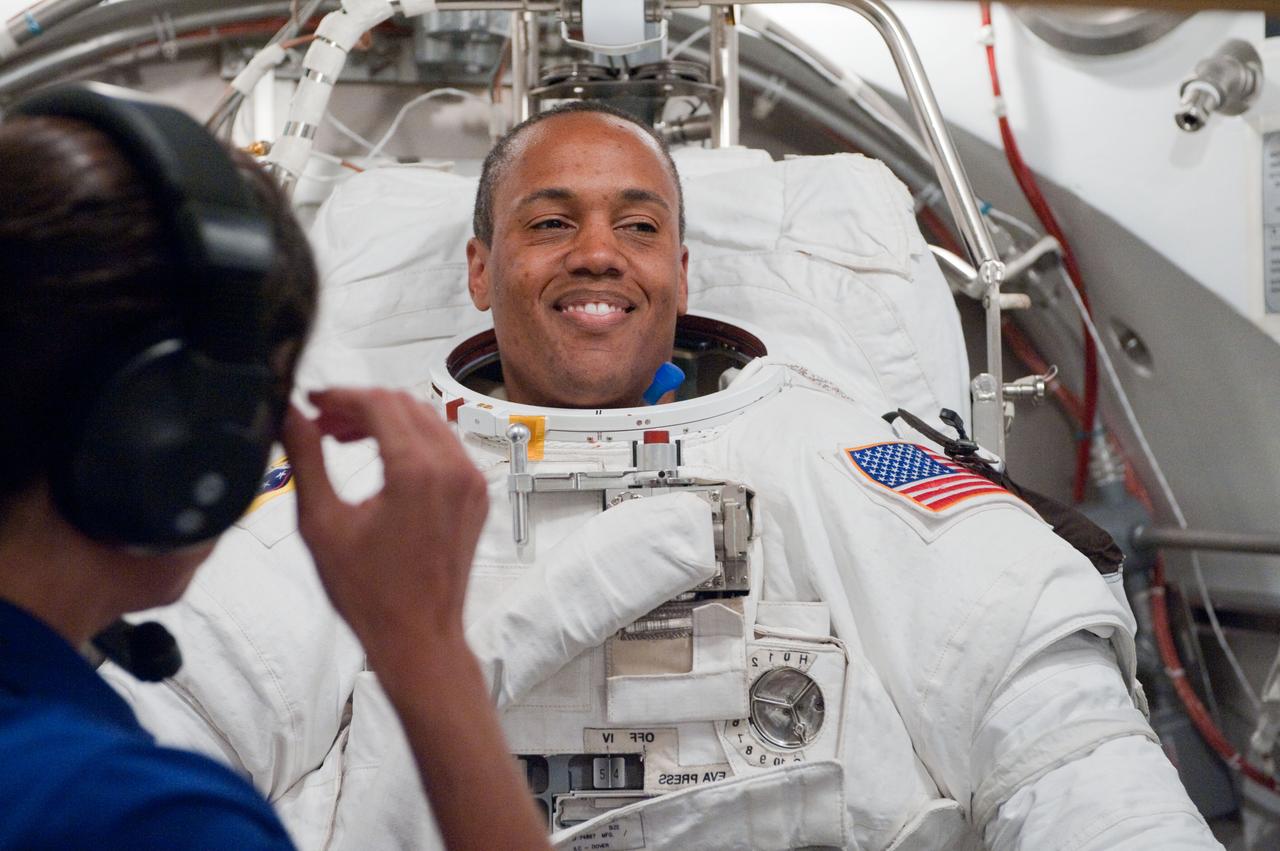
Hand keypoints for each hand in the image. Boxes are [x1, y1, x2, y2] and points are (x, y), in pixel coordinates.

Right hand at [280, 389, 487, 656]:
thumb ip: (305, 459)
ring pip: (427, 421)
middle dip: (360, 405)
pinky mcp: (476, 495)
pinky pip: (445, 447)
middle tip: (322, 422)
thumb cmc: (372, 594)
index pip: (378, 402)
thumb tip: (289, 417)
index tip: (313, 402)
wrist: (418, 637)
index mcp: (417, 472)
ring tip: (343, 438)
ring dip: (386, 420)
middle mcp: (453, 469)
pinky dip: (412, 441)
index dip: (340, 395)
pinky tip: (381, 458)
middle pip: (404, 404)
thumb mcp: (322, 523)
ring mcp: (470, 482)